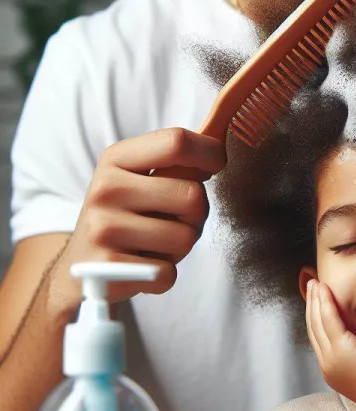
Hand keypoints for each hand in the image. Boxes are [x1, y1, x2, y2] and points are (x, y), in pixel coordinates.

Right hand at [52, 128, 226, 310]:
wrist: (80, 266)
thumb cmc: (127, 216)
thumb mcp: (141, 179)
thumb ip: (178, 161)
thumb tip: (221, 135)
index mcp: (116, 159)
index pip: (177, 142)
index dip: (210, 152)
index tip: (217, 163)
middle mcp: (105, 189)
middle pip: (193, 196)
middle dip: (197, 214)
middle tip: (173, 220)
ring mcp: (103, 229)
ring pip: (185, 237)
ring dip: (180, 247)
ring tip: (154, 244)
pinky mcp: (106, 270)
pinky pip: (167, 273)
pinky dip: (163, 275)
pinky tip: (141, 266)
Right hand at [306, 280, 355, 410]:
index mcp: (335, 369)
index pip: (322, 338)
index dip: (318, 317)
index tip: (320, 300)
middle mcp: (328, 363)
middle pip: (314, 328)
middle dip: (312, 305)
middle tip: (313, 286)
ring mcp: (332, 357)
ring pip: (317, 322)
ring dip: (315, 300)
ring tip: (316, 283)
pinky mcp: (342, 350)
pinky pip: (329, 320)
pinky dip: (324, 302)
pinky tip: (323, 288)